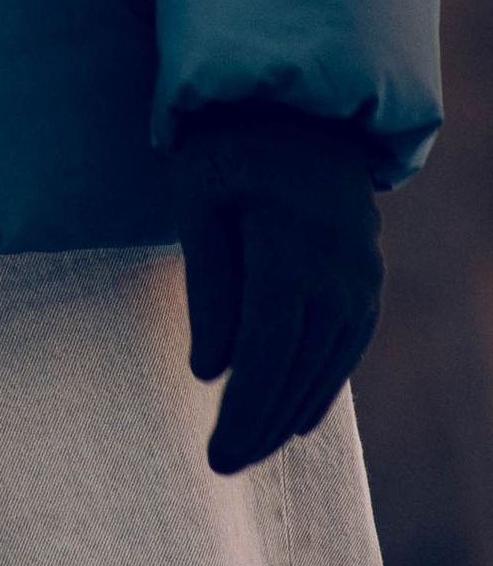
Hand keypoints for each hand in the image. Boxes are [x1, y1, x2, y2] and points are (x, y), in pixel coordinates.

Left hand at [171, 104, 382, 476]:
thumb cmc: (229, 144)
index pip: (265, 351)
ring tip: (249, 447)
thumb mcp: (199, 197)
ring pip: (327, 365)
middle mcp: (338, 270)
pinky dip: (320, 383)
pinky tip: (294, 415)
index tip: (214, 454)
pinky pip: (346, 345)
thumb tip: (208, 372)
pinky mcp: (367, 278)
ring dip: (289, 412)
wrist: (299, 102)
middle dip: (261, 423)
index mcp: (289, 246)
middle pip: (299, 369)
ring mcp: (360, 276)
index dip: (243, 409)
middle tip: (223, 463)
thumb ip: (208, 283)